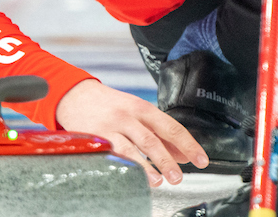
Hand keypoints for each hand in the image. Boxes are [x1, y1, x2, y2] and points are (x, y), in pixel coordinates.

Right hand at [55, 80, 208, 186]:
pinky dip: (124, 167)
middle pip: (152, 139)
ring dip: (147, 167)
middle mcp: (128, 116)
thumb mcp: (138, 113)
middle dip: (168, 160)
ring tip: (159, 181)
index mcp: (143, 108)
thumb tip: (183, 154)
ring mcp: (111, 127)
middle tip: (180, 177)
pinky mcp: (96, 138)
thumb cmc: (111, 106)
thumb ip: (160, 134)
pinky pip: (111, 154)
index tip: (201, 160)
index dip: (188, 144)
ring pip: (132, 148)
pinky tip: (132, 177)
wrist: (76, 95)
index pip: (171, 127)